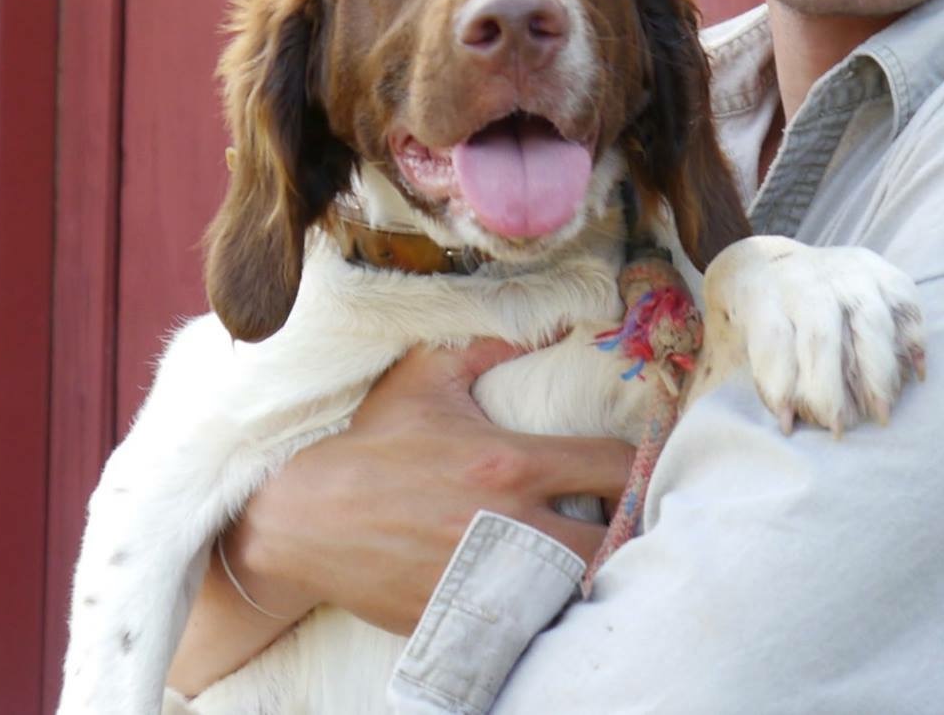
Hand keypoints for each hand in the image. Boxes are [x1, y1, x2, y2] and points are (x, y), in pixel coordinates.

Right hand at [221, 337, 634, 635]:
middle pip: (610, 541)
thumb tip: (544, 322)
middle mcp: (508, 526)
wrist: (304, 520)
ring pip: (575, 588)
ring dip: (589, 572)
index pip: (612, 467)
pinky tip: (541, 589)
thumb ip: (487, 346)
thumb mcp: (424, 380)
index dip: (640, 467)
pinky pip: (528, 622)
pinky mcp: (464, 617)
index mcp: (509, 464)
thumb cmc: (370, 446)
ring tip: (590, 556)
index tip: (639, 467)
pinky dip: (541, 607)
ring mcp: (487, 579)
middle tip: (625, 521)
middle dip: (625, 531)